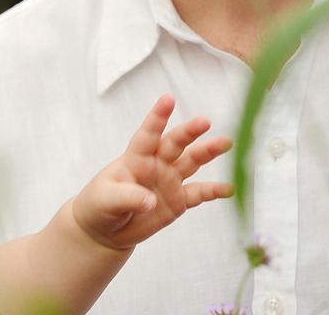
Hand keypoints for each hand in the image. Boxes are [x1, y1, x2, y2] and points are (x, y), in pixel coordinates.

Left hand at [69, 94, 233, 249]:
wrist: (106, 229)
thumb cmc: (99, 206)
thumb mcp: (105, 200)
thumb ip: (127, 197)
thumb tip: (151, 201)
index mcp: (135, 158)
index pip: (147, 134)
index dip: (157, 117)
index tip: (168, 99)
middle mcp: (156, 164)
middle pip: (175, 143)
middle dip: (190, 132)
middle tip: (205, 121)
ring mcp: (169, 180)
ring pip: (192, 162)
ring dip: (208, 152)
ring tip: (226, 142)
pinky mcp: (178, 201)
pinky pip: (199, 193)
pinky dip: (214, 191)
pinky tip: (229, 188)